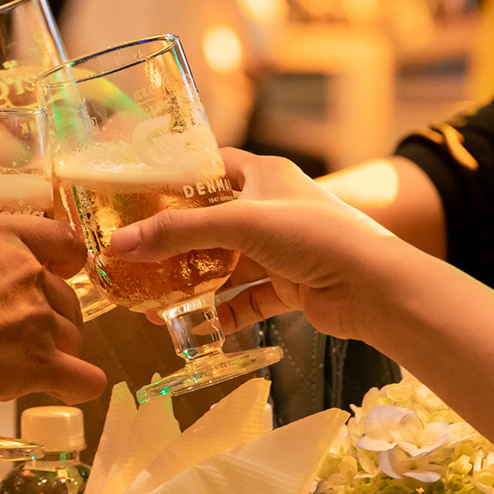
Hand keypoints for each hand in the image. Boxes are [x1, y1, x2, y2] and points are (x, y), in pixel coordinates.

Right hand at [0, 213, 104, 406]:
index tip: (55, 269)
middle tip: (17, 332)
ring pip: (73, 334)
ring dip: (57, 348)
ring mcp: (39, 318)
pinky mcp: (42, 364)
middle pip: (66, 293)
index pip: (60, 238)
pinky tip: (68, 390)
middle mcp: (28, 271)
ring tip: (25, 365)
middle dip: (51, 313)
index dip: (63, 257)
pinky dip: (79, 385)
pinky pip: (83, 379)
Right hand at [111, 148, 403, 339]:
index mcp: (265, 175)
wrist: (375, 288)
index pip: (213, 166)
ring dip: (194, 285)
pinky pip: (247, 300)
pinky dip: (222, 313)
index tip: (138, 197)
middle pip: (212, 222)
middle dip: (176, 244)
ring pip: (227, 266)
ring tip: (154, 305)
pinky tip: (195, 327)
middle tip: (136, 259)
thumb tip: (117, 247)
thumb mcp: (240, 224)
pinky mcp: (291, 286)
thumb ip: (177, 233)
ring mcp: (282, 250)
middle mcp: (273, 208)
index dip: (177, 179)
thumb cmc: (315, 236)